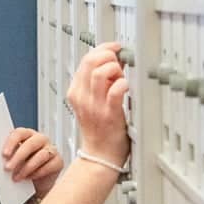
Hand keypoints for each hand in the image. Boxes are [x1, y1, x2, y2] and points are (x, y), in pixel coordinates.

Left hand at [2, 128, 63, 197]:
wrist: (37, 183)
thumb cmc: (23, 167)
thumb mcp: (13, 160)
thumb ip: (8, 156)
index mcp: (27, 135)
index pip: (19, 133)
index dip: (11, 143)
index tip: (4, 154)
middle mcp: (40, 139)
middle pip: (30, 144)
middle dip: (18, 157)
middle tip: (8, 168)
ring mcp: (51, 149)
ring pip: (41, 155)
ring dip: (26, 168)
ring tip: (16, 177)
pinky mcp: (58, 161)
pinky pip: (49, 166)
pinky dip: (37, 173)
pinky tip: (28, 178)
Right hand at [67, 42, 130, 166]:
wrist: (100, 155)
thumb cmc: (99, 130)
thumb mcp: (90, 102)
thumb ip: (98, 83)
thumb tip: (114, 62)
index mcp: (76, 92)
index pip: (85, 59)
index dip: (102, 49)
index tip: (114, 48)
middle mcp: (82, 97)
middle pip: (90, 61)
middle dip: (108, 54)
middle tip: (120, 61)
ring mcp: (94, 105)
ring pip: (101, 72)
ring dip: (115, 69)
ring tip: (121, 77)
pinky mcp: (109, 114)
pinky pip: (116, 90)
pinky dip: (124, 84)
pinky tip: (127, 87)